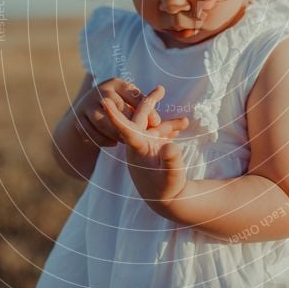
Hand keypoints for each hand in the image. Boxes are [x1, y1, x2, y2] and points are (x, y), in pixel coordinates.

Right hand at [73, 77, 162, 146]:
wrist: (86, 114)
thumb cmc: (117, 108)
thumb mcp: (129, 103)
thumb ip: (144, 110)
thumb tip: (158, 123)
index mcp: (116, 84)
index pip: (133, 95)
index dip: (146, 110)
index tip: (156, 123)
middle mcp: (100, 90)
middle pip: (117, 108)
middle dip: (130, 124)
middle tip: (140, 135)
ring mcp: (86, 104)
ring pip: (103, 122)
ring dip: (115, 133)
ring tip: (126, 140)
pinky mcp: (78, 118)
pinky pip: (91, 132)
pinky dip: (103, 140)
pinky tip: (113, 143)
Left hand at [101, 85, 188, 210]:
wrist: (167, 199)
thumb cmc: (167, 188)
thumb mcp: (172, 175)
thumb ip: (171, 160)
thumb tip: (170, 146)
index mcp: (138, 148)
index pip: (124, 129)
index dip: (114, 115)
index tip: (104, 101)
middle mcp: (140, 143)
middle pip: (140, 117)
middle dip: (149, 102)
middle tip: (161, 88)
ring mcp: (148, 144)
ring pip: (154, 124)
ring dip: (167, 118)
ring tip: (184, 117)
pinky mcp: (155, 147)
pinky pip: (162, 131)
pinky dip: (172, 127)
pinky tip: (183, 123)